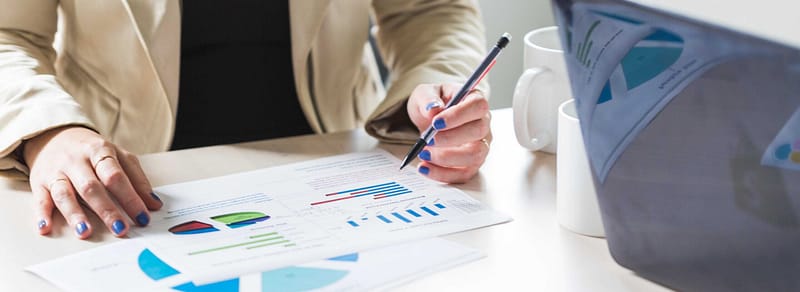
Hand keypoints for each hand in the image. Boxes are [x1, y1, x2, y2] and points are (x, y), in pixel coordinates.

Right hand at [23, 126, 161, 238]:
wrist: (55, 135)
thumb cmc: (92, 151)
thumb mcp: (119, 157)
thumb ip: (137, 179)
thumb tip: (153, 204)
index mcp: (99, 151)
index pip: (116, 176)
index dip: (130, 197)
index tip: (143, 216)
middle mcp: (76, 161)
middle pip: (91, 187)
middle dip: (106, 210)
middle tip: (120, 229)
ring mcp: (56, 171)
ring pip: (65, 194)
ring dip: (75, 215)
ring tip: (85, 232)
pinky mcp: (39, 182)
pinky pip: (40, 198)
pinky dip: (42, 214)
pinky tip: (46, 227)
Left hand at [407, 83, 491, 182]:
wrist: (430, 119)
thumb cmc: (433, 103)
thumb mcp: (425, 93)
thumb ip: (428, 99)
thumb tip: (433, 109)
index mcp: (475, 100)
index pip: (477, 107)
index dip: (458, 115)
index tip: (436, 122)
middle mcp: (483, 123)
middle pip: (478, 132)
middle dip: (450, 139)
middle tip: (427, 139)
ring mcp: (480, 145)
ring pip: (474, 156)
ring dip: (447, 158)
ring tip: (424, 153)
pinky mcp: (471, 163)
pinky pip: (463, 174)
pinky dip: (443, 174)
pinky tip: (425, 167)